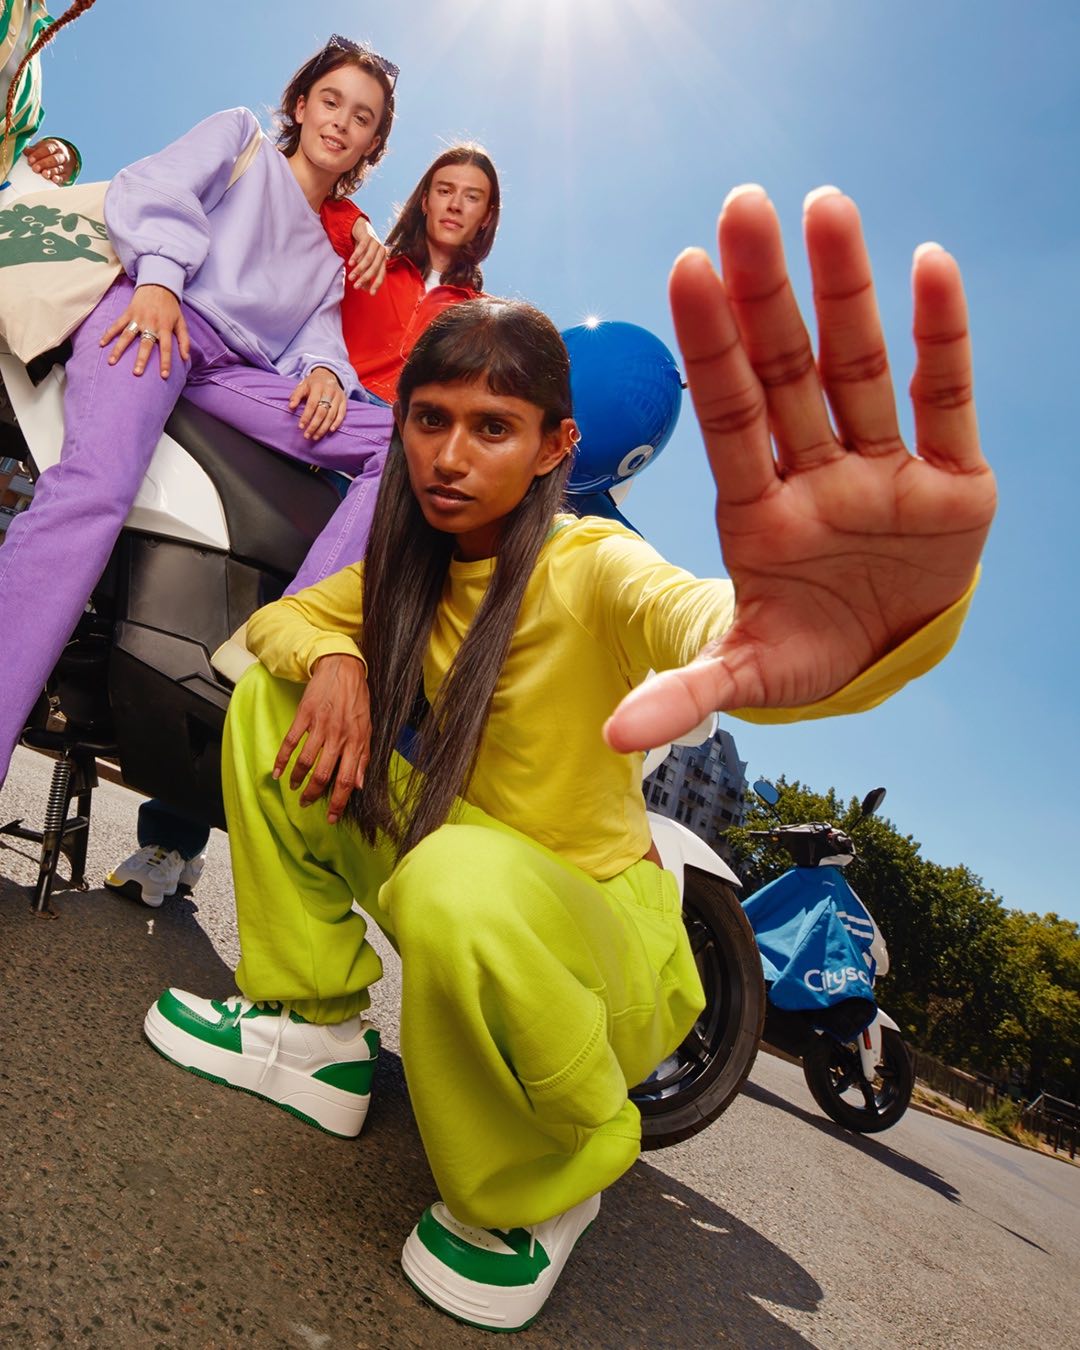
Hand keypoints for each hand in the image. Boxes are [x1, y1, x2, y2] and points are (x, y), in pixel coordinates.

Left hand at [24, 137, 75, 183]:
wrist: (67, 155)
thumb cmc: (50, 152)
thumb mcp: (42, 147)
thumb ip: (33, 150)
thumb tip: (22, 150)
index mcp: (54, 146)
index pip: (46, 150)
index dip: (38, 155)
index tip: (30, 160)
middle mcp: (62, 155)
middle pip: (54, 159)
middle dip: (44, 164)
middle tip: (35, 169)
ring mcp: (65, 165)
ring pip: (59, 168)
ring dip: (51, 172)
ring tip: (44, 174)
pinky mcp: (67, 174)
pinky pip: (64, 177)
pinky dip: (59, 179)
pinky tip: (54, 179)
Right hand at [99, 284, 189, 377]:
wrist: (158, 285)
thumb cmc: (170, 307)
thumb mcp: (181, 322)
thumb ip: (184, 340)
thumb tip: (185, 358)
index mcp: (165, 327)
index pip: (166, 347)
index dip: (166, 361)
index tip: (164, 375)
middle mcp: (150, 323)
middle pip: (145, 343)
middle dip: (141, 359)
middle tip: (136, 373)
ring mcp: (137, 318)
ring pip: (127, 335)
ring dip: (119, 349)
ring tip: (111, 362)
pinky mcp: (128, 313)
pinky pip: (117, 325)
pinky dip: (108, 333)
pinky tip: (101, 344)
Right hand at [273, 654, 370, 823]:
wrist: (343, 669)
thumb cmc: (357, 700)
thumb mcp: (367, 729)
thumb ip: (363, 757)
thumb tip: (358, 784)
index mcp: (356, 742)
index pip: (347, 779)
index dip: (339, 802)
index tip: (332, 817)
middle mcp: (338, 736)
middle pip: (323, 774)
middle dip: (314, 795)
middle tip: (307, 804)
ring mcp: (320, 726)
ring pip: (306, 761)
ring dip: (298, 779)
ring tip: (295, 788)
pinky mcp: (304, 716)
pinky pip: (290, 742)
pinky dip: (281, 759)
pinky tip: (277, 771)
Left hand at [289, 366, 345, 440]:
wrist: (328, 374)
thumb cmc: (313, 383)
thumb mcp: (303, 385)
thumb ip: (296, 395)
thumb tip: (290, 407)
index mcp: (318, 387)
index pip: (312, 404)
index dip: (306, 416)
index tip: (301, 427)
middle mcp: (329, 391)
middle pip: (322, 412)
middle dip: (314, 426)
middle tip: (307, 435)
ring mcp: (338, 397)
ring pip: (331, 415)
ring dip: (323, 428)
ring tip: (315, 436)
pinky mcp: (344, 401)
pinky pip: (342, 414)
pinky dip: (336, 423)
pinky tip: (330, 431)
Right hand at [347, 215, 386, 292]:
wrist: (362, 229)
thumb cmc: (364, 249)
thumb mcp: (365, 262)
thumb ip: (366, 274)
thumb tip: (366, 290)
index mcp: (383, 259)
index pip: (382, 274)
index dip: (376, 284)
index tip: (371, 294)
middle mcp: (382, 252)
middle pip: (374, 268)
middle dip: (364, 278)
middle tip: (355, 286)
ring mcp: (376, 243)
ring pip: (368, 259)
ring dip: (359, 269)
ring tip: (350, 277)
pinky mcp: (369, 236)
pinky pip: (362, 248)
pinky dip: (356, 256)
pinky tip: (350, 263)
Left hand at [605, 185, 996, 751]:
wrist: (886, 653)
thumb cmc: (809, 645)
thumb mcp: (752, 673)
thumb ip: (689, 692)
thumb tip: (616, 739)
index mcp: (759, 510)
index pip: (730, 415)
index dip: (710, 348)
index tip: (685, 268)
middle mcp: (815, 473)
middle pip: (787, 371)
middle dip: (766, 296)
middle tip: (742, 207)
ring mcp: (883, 470)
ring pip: (861, 368)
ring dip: (847, 291)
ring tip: (826, 208)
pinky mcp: (951, 481)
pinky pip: (945, 401)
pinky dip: (943, 341)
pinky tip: (931, 267)